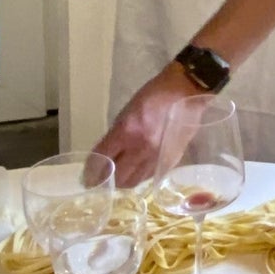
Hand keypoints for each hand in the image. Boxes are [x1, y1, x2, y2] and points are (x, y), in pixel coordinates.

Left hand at [95, 63, 198, 186]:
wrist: (186, 92)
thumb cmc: (153, 95)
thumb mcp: (127, 111)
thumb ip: (117, 134)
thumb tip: (109, 154)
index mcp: (126, 131)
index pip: (102, 158)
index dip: (92, 171)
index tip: (87, 177)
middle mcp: (141, 149)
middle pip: (117, 176)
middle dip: (107, 180)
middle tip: (102, 180)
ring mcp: (157, 157)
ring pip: (134, 181)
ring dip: (123, 182)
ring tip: (119, 179)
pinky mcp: (171, 161)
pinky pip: (150, 176)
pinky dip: (140, 177)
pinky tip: (137, 172)